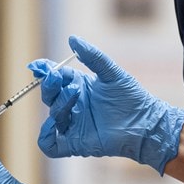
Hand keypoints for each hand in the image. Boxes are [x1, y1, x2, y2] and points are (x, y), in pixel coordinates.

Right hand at [27, 35, 183, 174]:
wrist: (145, 124)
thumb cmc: (131, 98)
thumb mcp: (112, 73)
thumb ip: (93, 56)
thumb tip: (73, 39)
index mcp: (78, 85)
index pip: (54, 76)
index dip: (44, 70)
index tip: (38, 66)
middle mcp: (72, 104)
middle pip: (49, 93)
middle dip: (49, 84)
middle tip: (56, 77)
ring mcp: (72, 124)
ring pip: (51, 114)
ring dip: (58, 102)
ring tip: (75, 93)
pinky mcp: (74, 143)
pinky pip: (49, 144)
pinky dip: (45, 135)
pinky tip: (54, 125)